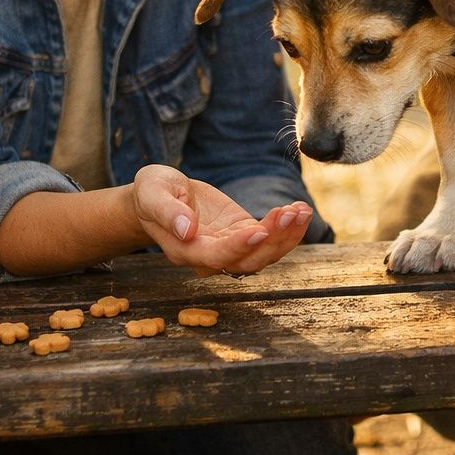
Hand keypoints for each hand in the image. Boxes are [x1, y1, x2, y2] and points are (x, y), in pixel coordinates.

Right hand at [131, 164, 312, 275]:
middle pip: (247, 261)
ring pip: (263, 254)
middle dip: (272, 241)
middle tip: (291, 213)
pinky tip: (301, 210)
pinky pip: (269, 238)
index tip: (259, 229)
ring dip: (286, 236)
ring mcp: (229, 247)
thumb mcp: (152, 193)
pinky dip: (287, 228)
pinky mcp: (242, 233)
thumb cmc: (152, 193)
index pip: (216, 256)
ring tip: (302, 211)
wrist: (160, 194)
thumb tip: (186, 229)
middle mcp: (210, 256)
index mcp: (186, 250)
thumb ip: (167, 212)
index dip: (239, 247)